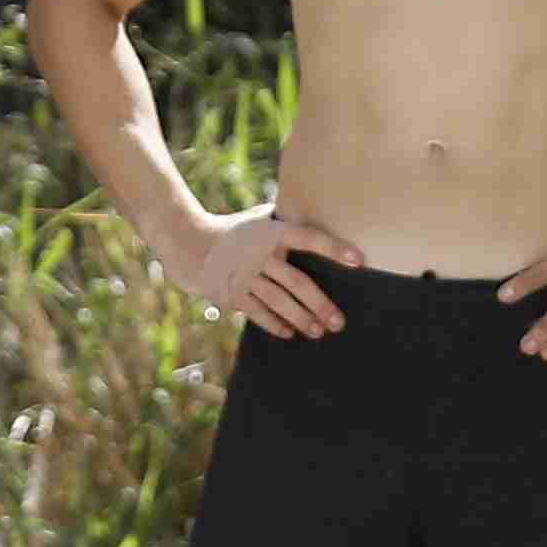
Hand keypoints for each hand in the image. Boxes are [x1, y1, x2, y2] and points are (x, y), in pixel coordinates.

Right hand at [169, 200, 370, 340]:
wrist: (187, 242)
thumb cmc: (231, 231)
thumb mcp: (256, 220)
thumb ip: (283, 222)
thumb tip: (317, 213)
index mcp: (271, 232)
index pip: (309, 238)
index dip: (334, 248)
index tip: (359, 260)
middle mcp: (260, 252)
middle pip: (297, 281)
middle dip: (321, 303)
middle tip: (339, 322)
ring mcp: (244, 274)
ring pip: (279, 301)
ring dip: (301, 318)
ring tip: (319, 332)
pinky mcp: (230, 292)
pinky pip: (257, 312)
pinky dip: (274, 323)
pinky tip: (289, 333)